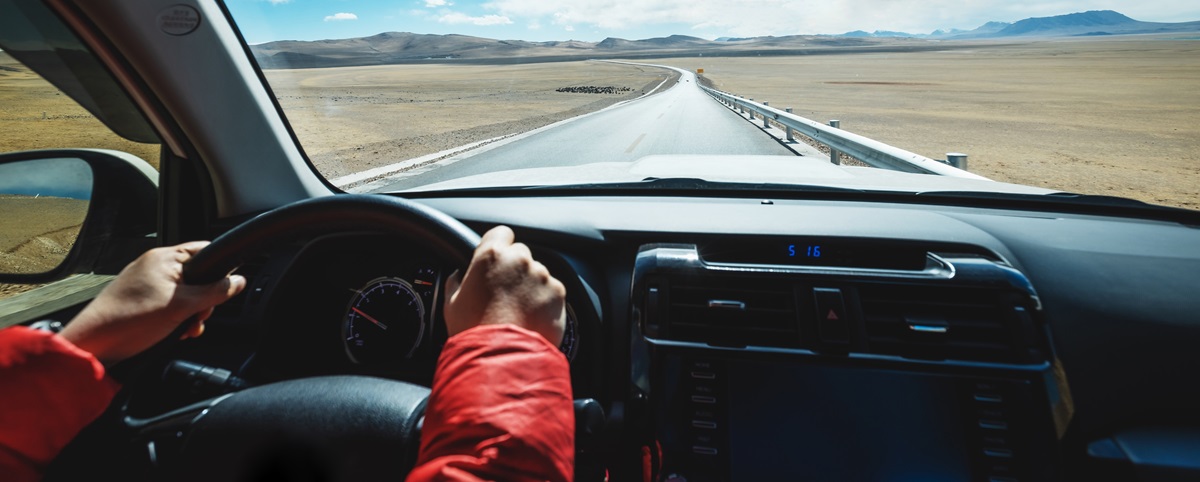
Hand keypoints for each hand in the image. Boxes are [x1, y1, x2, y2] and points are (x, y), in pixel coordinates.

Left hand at [60, 241, 245, 363]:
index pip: (205, 251)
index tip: (225, 289)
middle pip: (198, 276)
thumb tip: (239, 281)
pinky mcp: (140, 300)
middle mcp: (154, 266)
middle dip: (204, 300)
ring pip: (185, 293)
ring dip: (191, 313)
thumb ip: (215, 292)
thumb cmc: (130, 320)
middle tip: (198, 316)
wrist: (95, 343)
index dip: (220, 269)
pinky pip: (169, 303)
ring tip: (184, 328)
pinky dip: (176, 318)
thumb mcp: (183, 306)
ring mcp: (145, 283)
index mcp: (164, 258)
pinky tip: (174, 331)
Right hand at [443, 226, 565, 345]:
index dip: (499, 245)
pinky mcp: (557, 292)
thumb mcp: (451, 304)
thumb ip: (456, 283)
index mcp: (491, 255)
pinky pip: (552, 291)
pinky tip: (532, 318)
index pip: (501, 233)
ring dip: (531, 286)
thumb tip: (457, 277)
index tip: (498, 258)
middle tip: (505, 293)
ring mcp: (541, 275)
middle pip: (521, 253)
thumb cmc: (474, 331)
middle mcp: (519, 260)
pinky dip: (545, 301)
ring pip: (538, 273)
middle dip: (515, 269)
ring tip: (518, 311)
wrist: (501, 357)